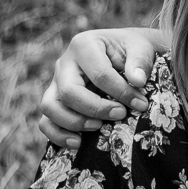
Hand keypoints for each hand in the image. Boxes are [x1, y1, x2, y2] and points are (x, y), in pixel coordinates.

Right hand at [38, 28, 160, 146]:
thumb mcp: (141, 48)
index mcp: (84, 45)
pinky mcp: (56, 102)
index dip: (121, 93)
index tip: (141, 104)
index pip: (99, 74)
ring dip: (74, 122)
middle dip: (96, 108)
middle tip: (121, 114)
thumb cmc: (131, 51)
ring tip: (99, 128)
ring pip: (50, 107)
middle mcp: (64, 64)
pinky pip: (45, 122)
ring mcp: (56, 84)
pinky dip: (58, 135)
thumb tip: (138, 80)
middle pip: (69, 92)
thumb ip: (140, 60)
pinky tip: (79, 143)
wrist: (122, 54)